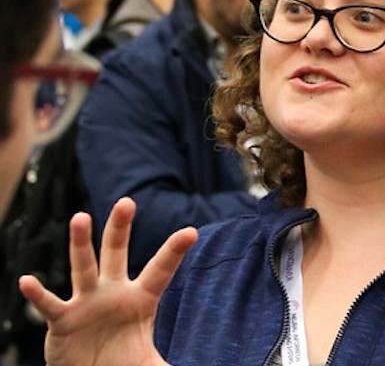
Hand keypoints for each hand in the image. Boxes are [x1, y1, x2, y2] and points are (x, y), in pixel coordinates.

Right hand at [18, 197, 197, 365]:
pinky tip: (27, 281)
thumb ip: (170, 365)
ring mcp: (87, 302)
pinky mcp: (63, 320)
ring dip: (80, 243)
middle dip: (120, 228)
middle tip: (127, 201)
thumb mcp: (151, 365)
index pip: (162, 270)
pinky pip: (50, 305)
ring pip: (84, 266)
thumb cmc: (123, 363)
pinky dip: (38, 294)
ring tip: (81, 217)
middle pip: (117, 253)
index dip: (175, 252)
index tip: (192, 231)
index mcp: (141, 298)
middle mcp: (114, 292)